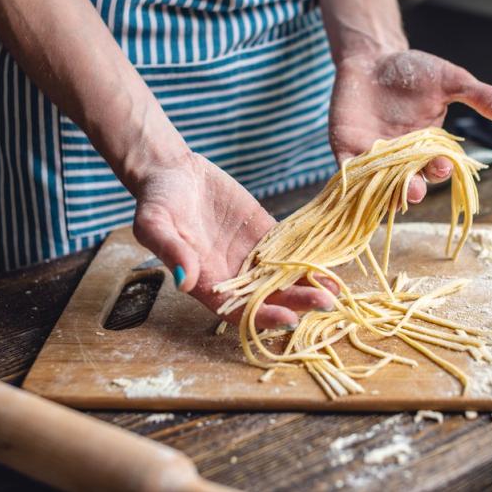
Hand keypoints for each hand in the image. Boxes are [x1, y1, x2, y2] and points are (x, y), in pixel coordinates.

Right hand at [131, 152, 336, 328]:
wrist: (172, 173)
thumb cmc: (156, 201)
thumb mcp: (154, 225)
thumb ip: (171, 252)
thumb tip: (184, 281)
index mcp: (207, 282)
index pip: (240, 311)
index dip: (265, 317)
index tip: (289, 319)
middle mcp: (234, 275)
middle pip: (271, 298)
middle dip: (299, 302)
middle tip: (327, 303)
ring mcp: (252, 255)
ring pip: (285, 277)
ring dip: (310, 284)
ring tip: (337, 287)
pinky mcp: (265, 233)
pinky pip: (290, 249)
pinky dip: (310, 257)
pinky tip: (331, 260)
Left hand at [328, 49, 491, 202]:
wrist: (373, 56)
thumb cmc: (414, 70)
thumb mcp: (452, 81)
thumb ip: (483, 98)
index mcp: (429, 150)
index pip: (437, 169)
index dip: (441, 170)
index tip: (443, 164)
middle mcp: (402, 161)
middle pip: (409, 184)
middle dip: (413, 188)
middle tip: (415, 188)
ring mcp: (373, 158)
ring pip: (380, 186)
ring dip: (385, 192)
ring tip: (391, 192)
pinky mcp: (346, 150)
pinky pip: (349, 172)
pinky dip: (351, 180)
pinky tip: (353, 183)